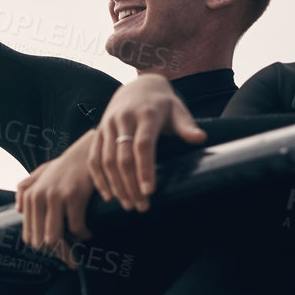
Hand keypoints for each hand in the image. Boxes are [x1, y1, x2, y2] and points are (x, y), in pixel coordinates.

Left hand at [16, 130, 99, 263]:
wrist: (87, 151)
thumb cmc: (65, 166)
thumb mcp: (41, 172)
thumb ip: (25, 188)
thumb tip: (17, 209)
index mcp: (30, 196)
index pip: (29, 235)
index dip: (43, 249)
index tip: (57, 252)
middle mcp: (39, 196)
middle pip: (41, 240)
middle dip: (57, 253)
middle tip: (70, 257)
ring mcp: (55, 196)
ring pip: (55, 237)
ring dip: (70, 247)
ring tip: (79, 245)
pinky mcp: (74, 196)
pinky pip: (77, 228)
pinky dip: (84, 234)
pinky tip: (88, 232)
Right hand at [88, 75, 205, 210]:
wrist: (138, 87)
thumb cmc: (162, 104)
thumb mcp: (177, 110)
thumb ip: (187, 126)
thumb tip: (200, 138)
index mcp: (145, 114)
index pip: (142, 145)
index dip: (145, 169)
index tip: (149, 191)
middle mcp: (123, 119)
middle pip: (123, 157)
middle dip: (131, 184)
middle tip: (141, 207)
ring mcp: (107, 126)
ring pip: (106, 160)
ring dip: (116, 185)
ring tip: (128, 205)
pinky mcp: (98, 132)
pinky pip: (94, 158)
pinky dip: (98, 178)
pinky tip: (108, 195)